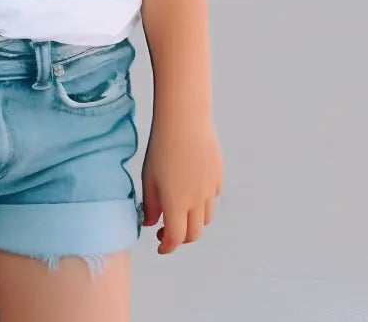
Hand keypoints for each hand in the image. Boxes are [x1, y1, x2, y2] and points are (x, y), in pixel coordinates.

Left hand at [141, 114, 221, 253]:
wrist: (184, 120)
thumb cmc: (161, 147)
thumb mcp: (148, 177)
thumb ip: (150, 205)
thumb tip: (151, 223)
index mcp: (177, 202)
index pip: (175, 238)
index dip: (167, 247)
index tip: (159, 246)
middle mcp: (197, 200)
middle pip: (194, 234)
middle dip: (180, 238)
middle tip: (165, 231)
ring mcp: (211, 189)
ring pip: (206, 219)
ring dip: (193, 223)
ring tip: (178, 212)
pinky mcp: (218, 177)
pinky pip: (212, 200)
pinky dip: (202, 205)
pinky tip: (190, 192)